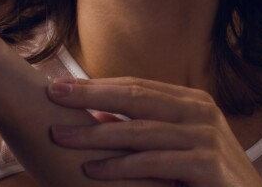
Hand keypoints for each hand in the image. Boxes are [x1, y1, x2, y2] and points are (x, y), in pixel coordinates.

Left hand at [45, 77, 261, 185]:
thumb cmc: (207, 181)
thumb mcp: (173, 150)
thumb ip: (140, 132)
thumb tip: (95, 116)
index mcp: (192, 102)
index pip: (136, 86)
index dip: (96, 85)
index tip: (58, 85)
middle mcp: (201, 112)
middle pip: (136, 97)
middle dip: (89, 95)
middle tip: (52, 94)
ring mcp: (207, 137)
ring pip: (140, 130)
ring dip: (96, 133)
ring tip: (61, 135)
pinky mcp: (208, 165)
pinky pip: (155, 162)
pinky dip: (121, 166)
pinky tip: (93, 170)